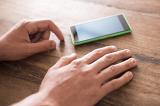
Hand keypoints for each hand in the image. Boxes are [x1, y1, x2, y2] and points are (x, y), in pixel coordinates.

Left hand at [0, 19, 63, 60]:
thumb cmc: (10, 49)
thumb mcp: (28, 49)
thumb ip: (43, 46)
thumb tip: (54, 44)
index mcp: (29, 24)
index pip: (48, 23)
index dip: (57, 31)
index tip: (61, 39)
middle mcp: (29, 24)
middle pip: (45, 30)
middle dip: (43, 40)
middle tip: (34, 46)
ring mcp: (28, 28)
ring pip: (42, 34)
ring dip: (39, 42)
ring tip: (29, 46)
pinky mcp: (27, 32)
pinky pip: (37, 36)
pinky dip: (36, 42)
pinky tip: (28, 45)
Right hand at [13, 46, 137, 105]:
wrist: (51, 103)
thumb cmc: (51, 87)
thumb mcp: (54, 70)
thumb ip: (64, 60)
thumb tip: (73, 54)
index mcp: (78, 64)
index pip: (96, 53)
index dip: (106, 50)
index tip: (114, 48)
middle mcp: (88, 70)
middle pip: (107, 59)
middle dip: (119, 54)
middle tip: (127, 52)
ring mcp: (94, 81)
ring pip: (113, 69)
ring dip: (124, 64)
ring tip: (132, 61)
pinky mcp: (97, 93)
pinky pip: (113, 84)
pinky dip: (123, 79)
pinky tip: (129, 75)